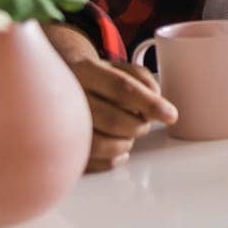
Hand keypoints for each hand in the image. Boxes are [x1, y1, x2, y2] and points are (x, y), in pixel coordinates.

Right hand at [46, 25, 177, 171]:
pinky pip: (89, 161)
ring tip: (129, 134)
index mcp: (86, 70)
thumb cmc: (95, 77)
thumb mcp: (117, 66)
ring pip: (100, 144)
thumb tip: (157, 99)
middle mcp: (69, 96)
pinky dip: (111, 160)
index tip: (171, 115)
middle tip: (143, 123)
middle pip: (114, 120)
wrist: (56, 80)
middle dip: (138, 126)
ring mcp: (60, 123)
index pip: (122, 88)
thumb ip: (142, 78)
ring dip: (125, 143)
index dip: (150, 104)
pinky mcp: (60, 145)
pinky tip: (119, 150)